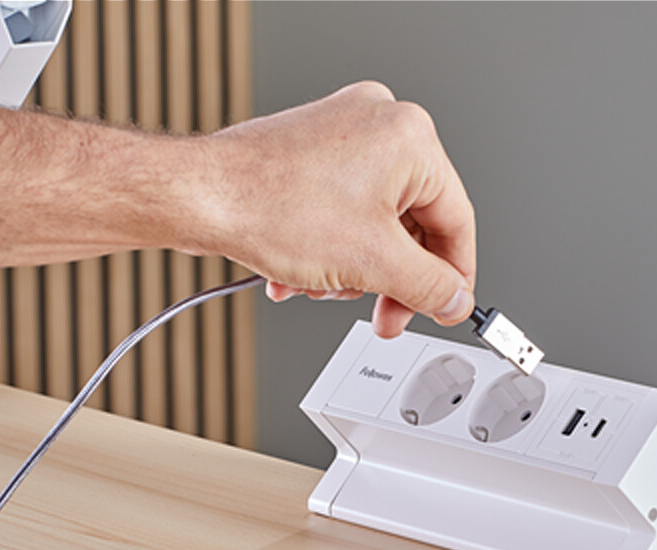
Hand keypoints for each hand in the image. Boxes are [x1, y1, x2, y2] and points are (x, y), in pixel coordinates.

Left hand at [198, 82, 475, 338]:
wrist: (199, 196)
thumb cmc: (270, 207)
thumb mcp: (372, 262)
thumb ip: (429, 286)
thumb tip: (457, 298)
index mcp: (410, 139)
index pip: (457, 221)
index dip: (455, 278)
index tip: (448, 308)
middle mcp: (380, 125)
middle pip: (414, 226)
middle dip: (390, 279)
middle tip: (384, 316)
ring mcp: (343, 134)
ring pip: (375, 226)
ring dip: (353, 270)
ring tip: (321, 284)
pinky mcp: (313, 152)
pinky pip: (342, 213)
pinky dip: (328, 251)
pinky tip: (302, 273)